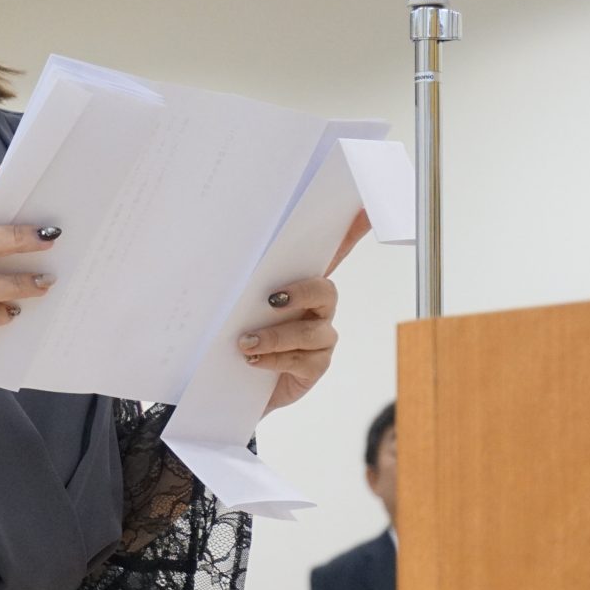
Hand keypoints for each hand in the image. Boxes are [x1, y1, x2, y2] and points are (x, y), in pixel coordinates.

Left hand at [246, 210, 370, 415]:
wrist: (234, 383)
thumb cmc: (240, 335)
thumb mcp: (239, 306)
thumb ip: (245, 284)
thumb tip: (224, 255)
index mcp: (302, 284)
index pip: (333, 252)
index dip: (352, 231)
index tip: (365, 206)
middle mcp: (318, 309)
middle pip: (325, 290)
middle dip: (300, 293)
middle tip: (270, 299)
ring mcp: (321, 337)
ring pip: (308, 331)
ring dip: (273, 336)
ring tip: (245, 343)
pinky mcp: (315, 365)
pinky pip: (301, 359)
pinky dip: (273, 358)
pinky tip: (253, 361)